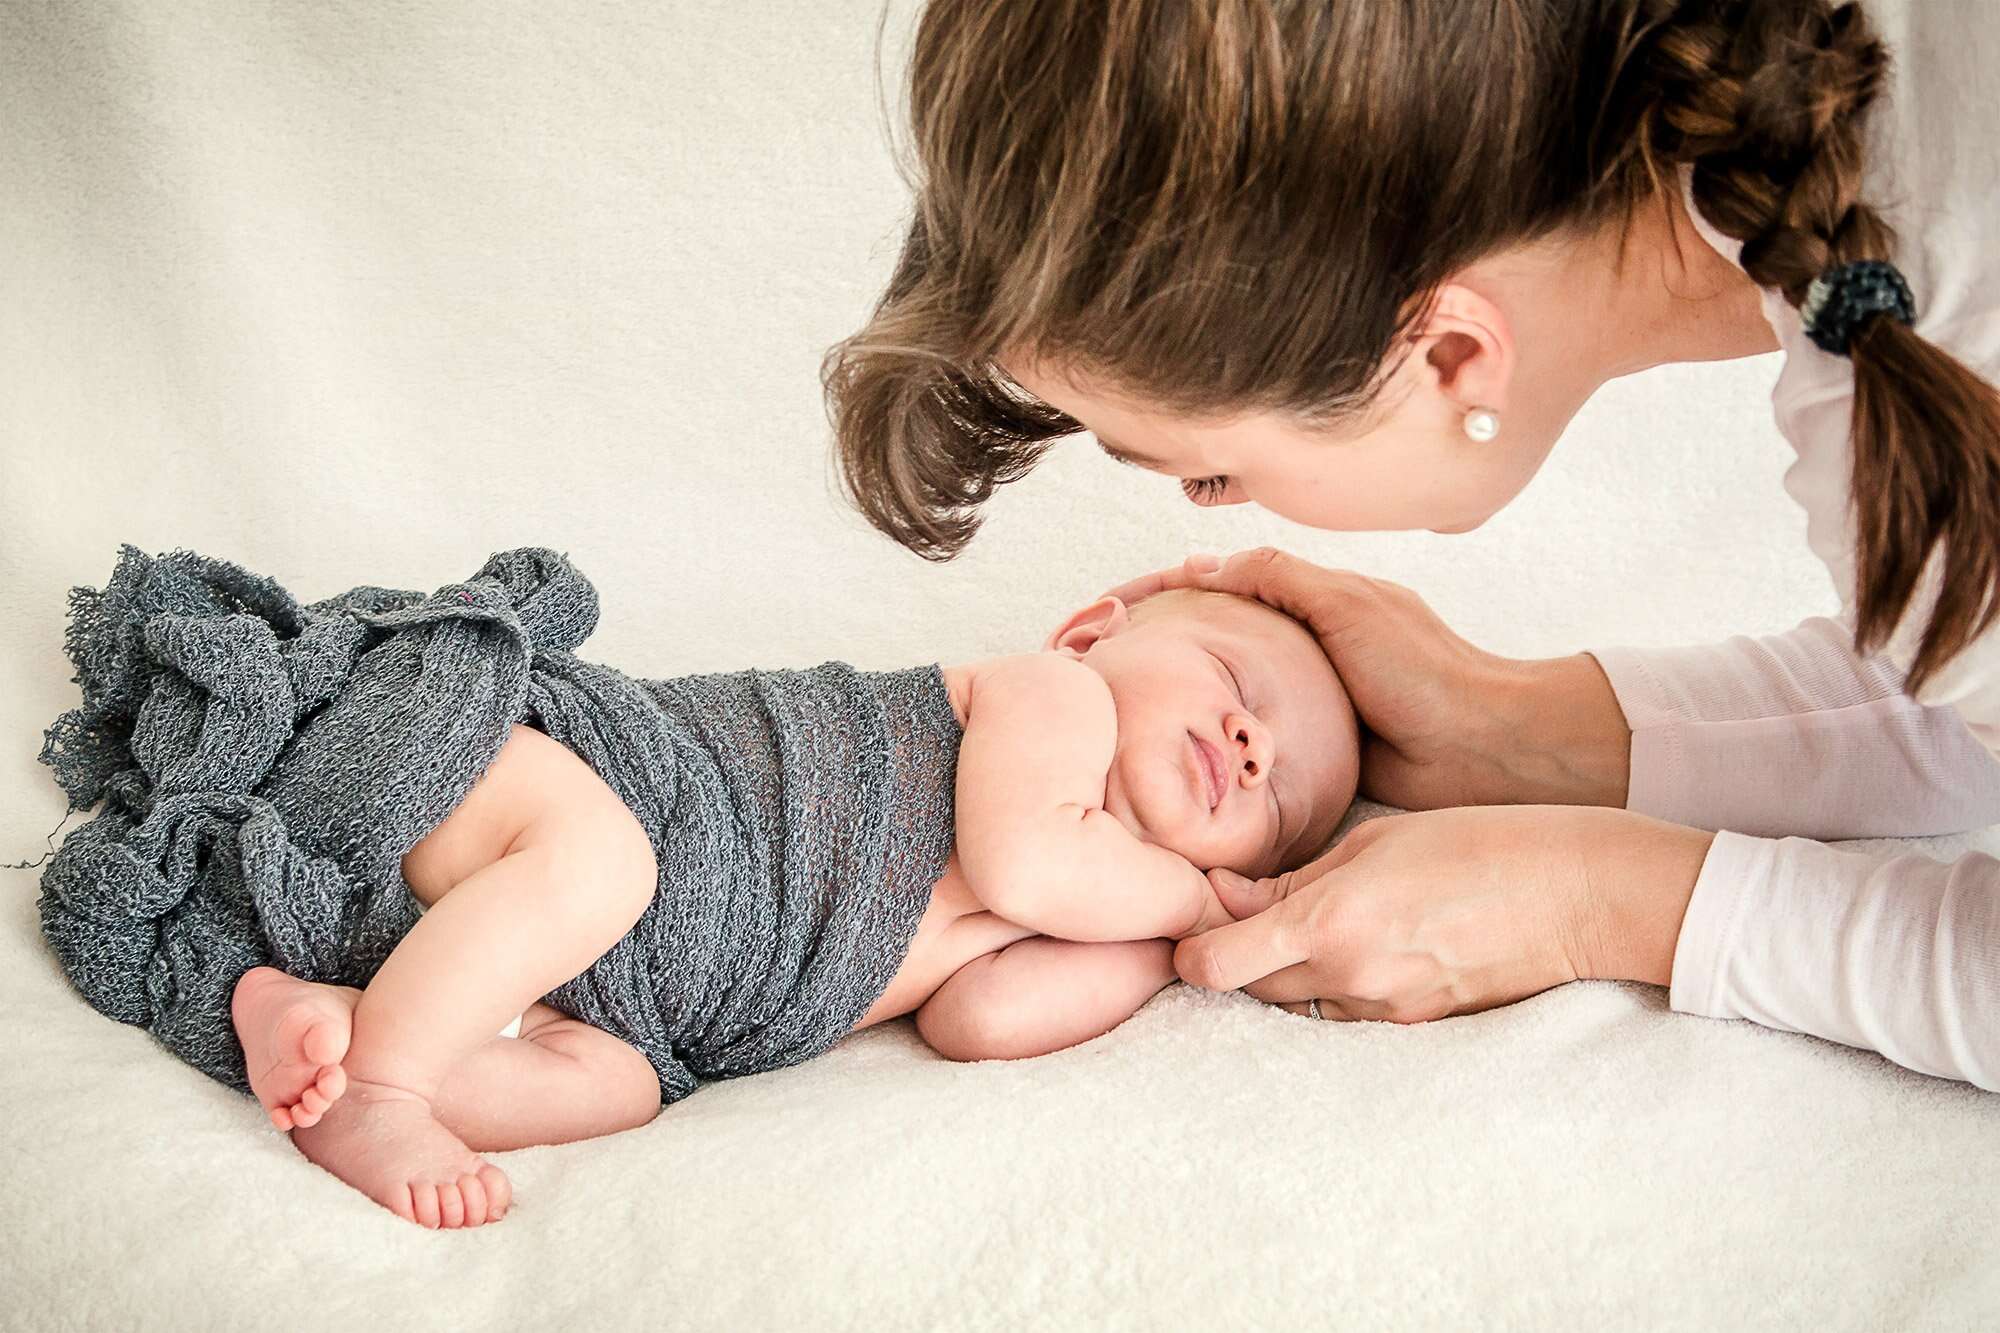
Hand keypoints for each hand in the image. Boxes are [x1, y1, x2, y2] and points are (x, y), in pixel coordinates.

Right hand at [1103, 550, 1631, 810]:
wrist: (1481, 752)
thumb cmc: (1426, 673)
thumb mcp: (1348, 604)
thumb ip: (1281, 578)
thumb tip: (1206, 563)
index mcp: (1308, 604)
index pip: (1215, 584)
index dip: (1156, 592)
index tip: (1104, 604)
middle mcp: (1298, 650)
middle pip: (1205, 637)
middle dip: (1146, 643)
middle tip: (1086, 655)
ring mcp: (1299, 703)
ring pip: (1216, 690)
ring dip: (1165, 694)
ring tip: (1107, 702)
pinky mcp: (1305, 754)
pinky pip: (1240, 740)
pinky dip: (1200, 740)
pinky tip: (1161, 750)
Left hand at [1173, 806, 1713, 1021]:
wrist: (1577, 895)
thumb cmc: (1476, 843)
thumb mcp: (1373, 840)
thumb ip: (1294, 879)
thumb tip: (1227, 898)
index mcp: (1329, 922)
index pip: (1213, 966)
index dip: (1186, 948)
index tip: (1189, 918)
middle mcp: (1348, 978)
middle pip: (1246, 990)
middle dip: (1233, 955)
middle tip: (1243, 909)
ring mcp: (1384, 1013)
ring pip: (1297, 1004)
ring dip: (1286, 972)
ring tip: (1315, 921)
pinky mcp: (1415, 1028)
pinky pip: (1348, 1013)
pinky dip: (1336, 985)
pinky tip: (1366, 943)